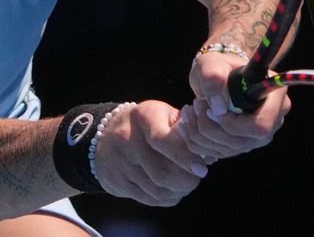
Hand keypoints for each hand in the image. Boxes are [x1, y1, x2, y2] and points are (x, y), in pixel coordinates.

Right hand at [91, 100, 209, 205]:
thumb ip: (186, 130)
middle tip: (198, 175)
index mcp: (142, 116)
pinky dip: (167, 198)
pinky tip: (174, 191)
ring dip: (179, 191)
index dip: (185, 157)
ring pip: (156, 188)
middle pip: (161, 171)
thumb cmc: (146, 124)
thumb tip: (209, 156)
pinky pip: (148, 198)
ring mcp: (120, 162)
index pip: (162, 140)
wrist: (104, 135)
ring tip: (188, 183)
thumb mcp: (163, 115)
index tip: (202, 166)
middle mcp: (127, 139)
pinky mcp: (117, 180)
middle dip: (187, 179)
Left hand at [182, 50, 289, 157]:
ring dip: (200, 132)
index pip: (261, 125)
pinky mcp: (242, 146)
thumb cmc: (218, 67)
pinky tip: (191, 121)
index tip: (214, 108)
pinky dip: (197, 140)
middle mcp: (273, 119)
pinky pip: (217, 153)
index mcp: (274, 96)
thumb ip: (212, 75)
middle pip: (241, 142)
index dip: (234, 123)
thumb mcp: (211, 63)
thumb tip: (218, 105)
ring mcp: (258, 136)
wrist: (217, 78)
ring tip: (191, 109)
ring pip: (227, 149)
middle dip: (211, 127)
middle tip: (196, 104)